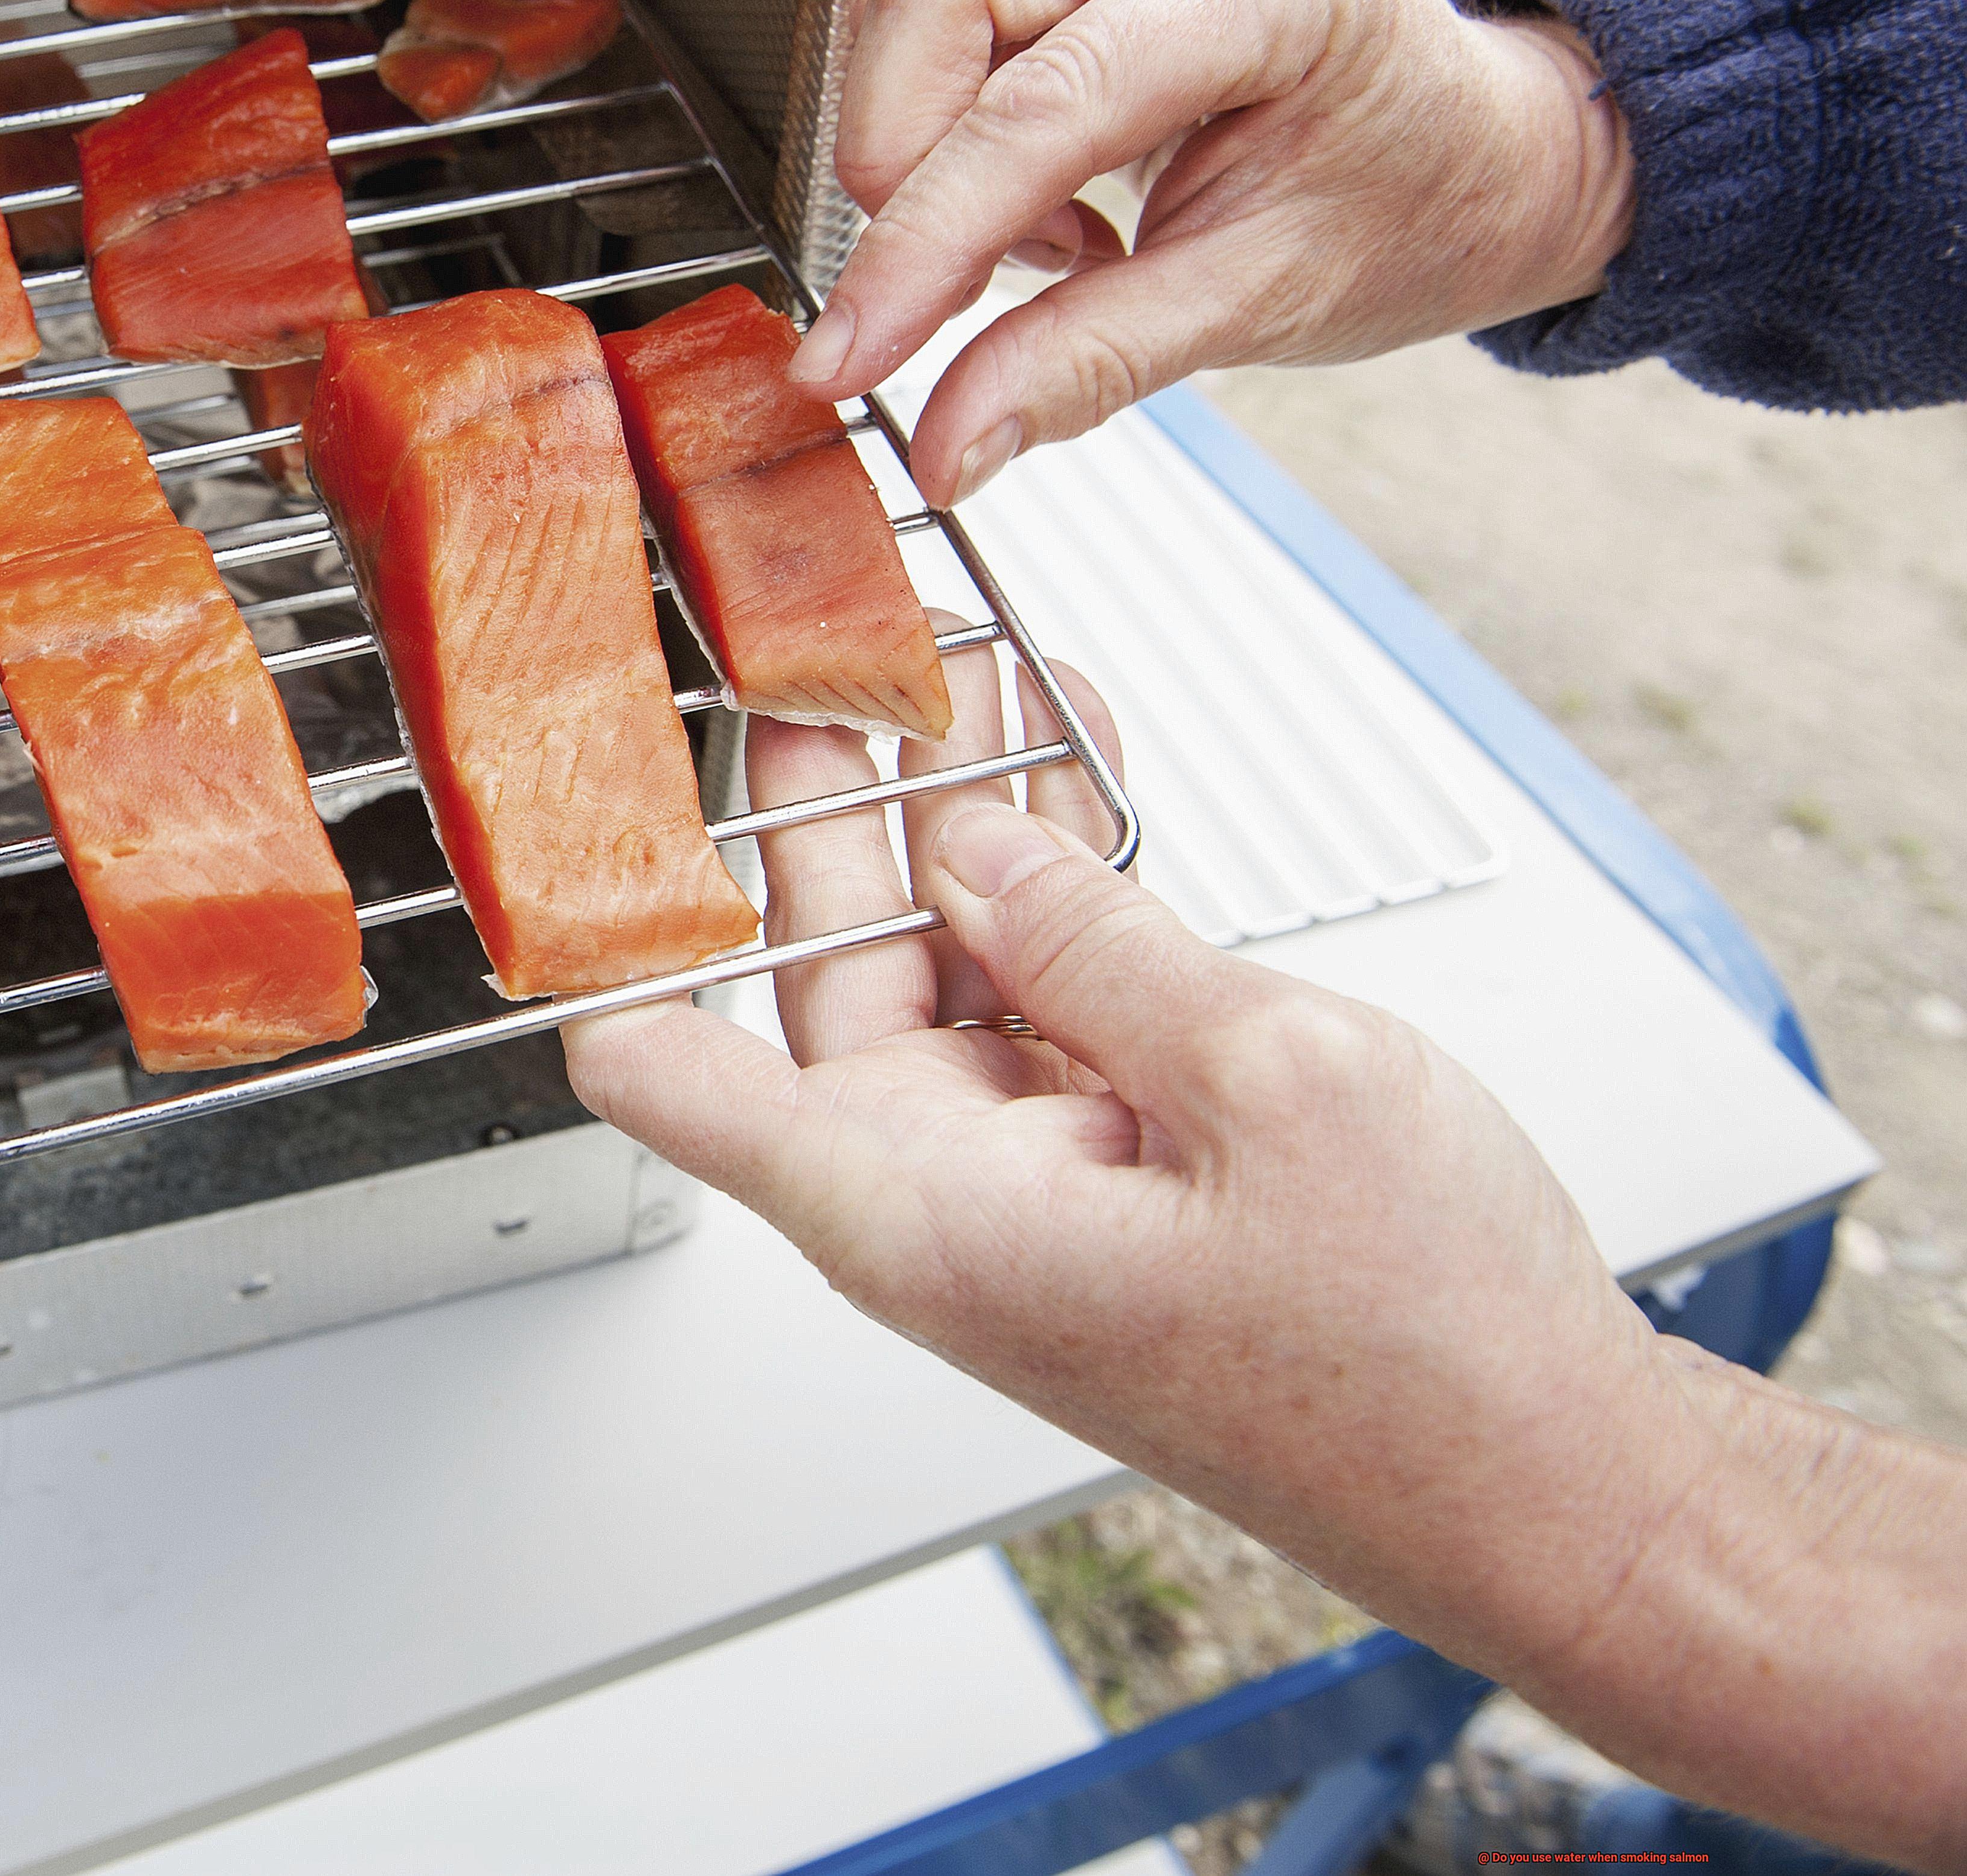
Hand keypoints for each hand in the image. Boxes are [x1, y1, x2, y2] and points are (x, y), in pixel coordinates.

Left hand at [561, 638, 1671, 1683]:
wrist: (1555, 1485)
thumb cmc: (1425, 1357)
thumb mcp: (1272, 1078)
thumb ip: (1102, 943)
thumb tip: (984, 844)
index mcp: (917, 1212)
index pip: (675, 1078)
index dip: (612, 944)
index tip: (590, 809)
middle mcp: (941, 1201)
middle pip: (820, 971)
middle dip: (831, 804)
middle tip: (834, 658)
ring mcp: (1027, 1181)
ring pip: (942, 965)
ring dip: (960, 822)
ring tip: (963, 671)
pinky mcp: (1112, 1166)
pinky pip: (1045, 1001)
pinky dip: (1058, 889)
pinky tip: (1070, 771)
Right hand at [796, 0, 1635, 505]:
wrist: (1484, 155)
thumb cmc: (1409, 212)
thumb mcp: (1264, 303)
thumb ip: (1090, 363)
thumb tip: (943, 448)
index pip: (1035, 101)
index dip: (921, 241)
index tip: (844, 359)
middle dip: (908, 157)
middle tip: (966, 285)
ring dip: (933, 140)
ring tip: (1055, 236)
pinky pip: (944, 9)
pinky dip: (957, 123)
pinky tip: (1051, 194)